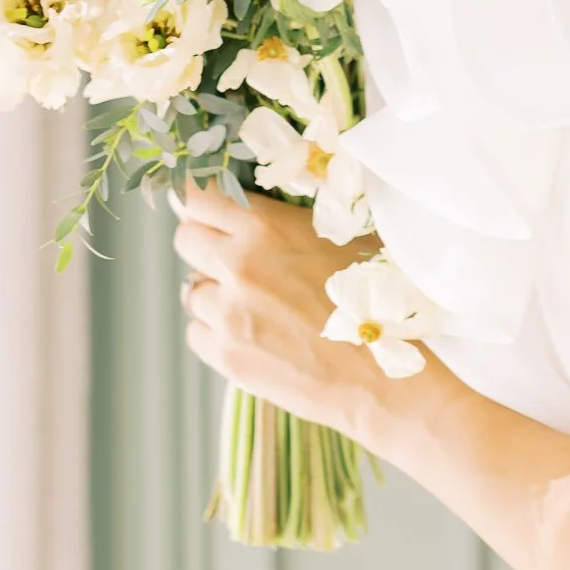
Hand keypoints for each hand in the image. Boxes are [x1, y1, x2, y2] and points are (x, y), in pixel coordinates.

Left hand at [174, 180, 386, 442]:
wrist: (383, 373)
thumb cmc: (375, 299)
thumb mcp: (342, 238)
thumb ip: (287, 222)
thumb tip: (252, 209)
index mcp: (266, 228)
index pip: (198, 196)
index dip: (202, 201)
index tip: (209, 208)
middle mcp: (238, 265)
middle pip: (186, 239)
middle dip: (207, 244)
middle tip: (236, 257)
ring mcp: (227, 313)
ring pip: (193, 289)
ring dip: (215, 292)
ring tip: (257, 305)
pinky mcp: (225, 355)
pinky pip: (198, 332)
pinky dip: (217, 332)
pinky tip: (255, 334)